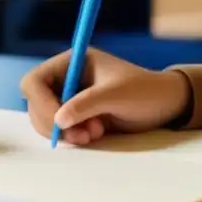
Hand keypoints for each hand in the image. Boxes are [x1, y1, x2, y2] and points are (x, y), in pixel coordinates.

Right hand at [20, 48, 191, 144]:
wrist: (165, 106)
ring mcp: (70, 99)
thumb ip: (86, 104)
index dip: (39, 102)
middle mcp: (66, 79)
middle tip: (81, 135)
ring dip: (65, 132)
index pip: (35, 81)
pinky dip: (72, 137)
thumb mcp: (116, 94)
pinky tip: (95, 135)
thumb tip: (58, 120)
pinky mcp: (78, 117)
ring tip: (94, 133)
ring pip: (46, 120)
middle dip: (54, 122)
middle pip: (35, 104)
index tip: (59, 120)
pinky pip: (60, 131)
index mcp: (72, 63)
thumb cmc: (145, 91)